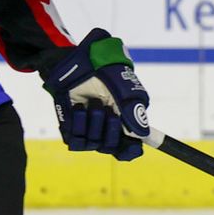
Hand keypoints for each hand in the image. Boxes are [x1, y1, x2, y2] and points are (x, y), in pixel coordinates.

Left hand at [41, 28, 149, 160]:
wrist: (78, 64)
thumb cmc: (106, 73)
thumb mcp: (125, 90)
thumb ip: (134, 112)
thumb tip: (142, 135)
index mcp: (124, 123)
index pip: (129, 148)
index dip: (131, 150)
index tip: (132, 146)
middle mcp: (106, 130)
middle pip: (111, 148)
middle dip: (111, 131)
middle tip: (109, 111)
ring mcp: (88, 130)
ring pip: (94, 144)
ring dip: (95, 122)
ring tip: (94, 103)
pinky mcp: (71, 129)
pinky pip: (76, 140)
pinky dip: (79, 124)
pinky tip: (80, 107)